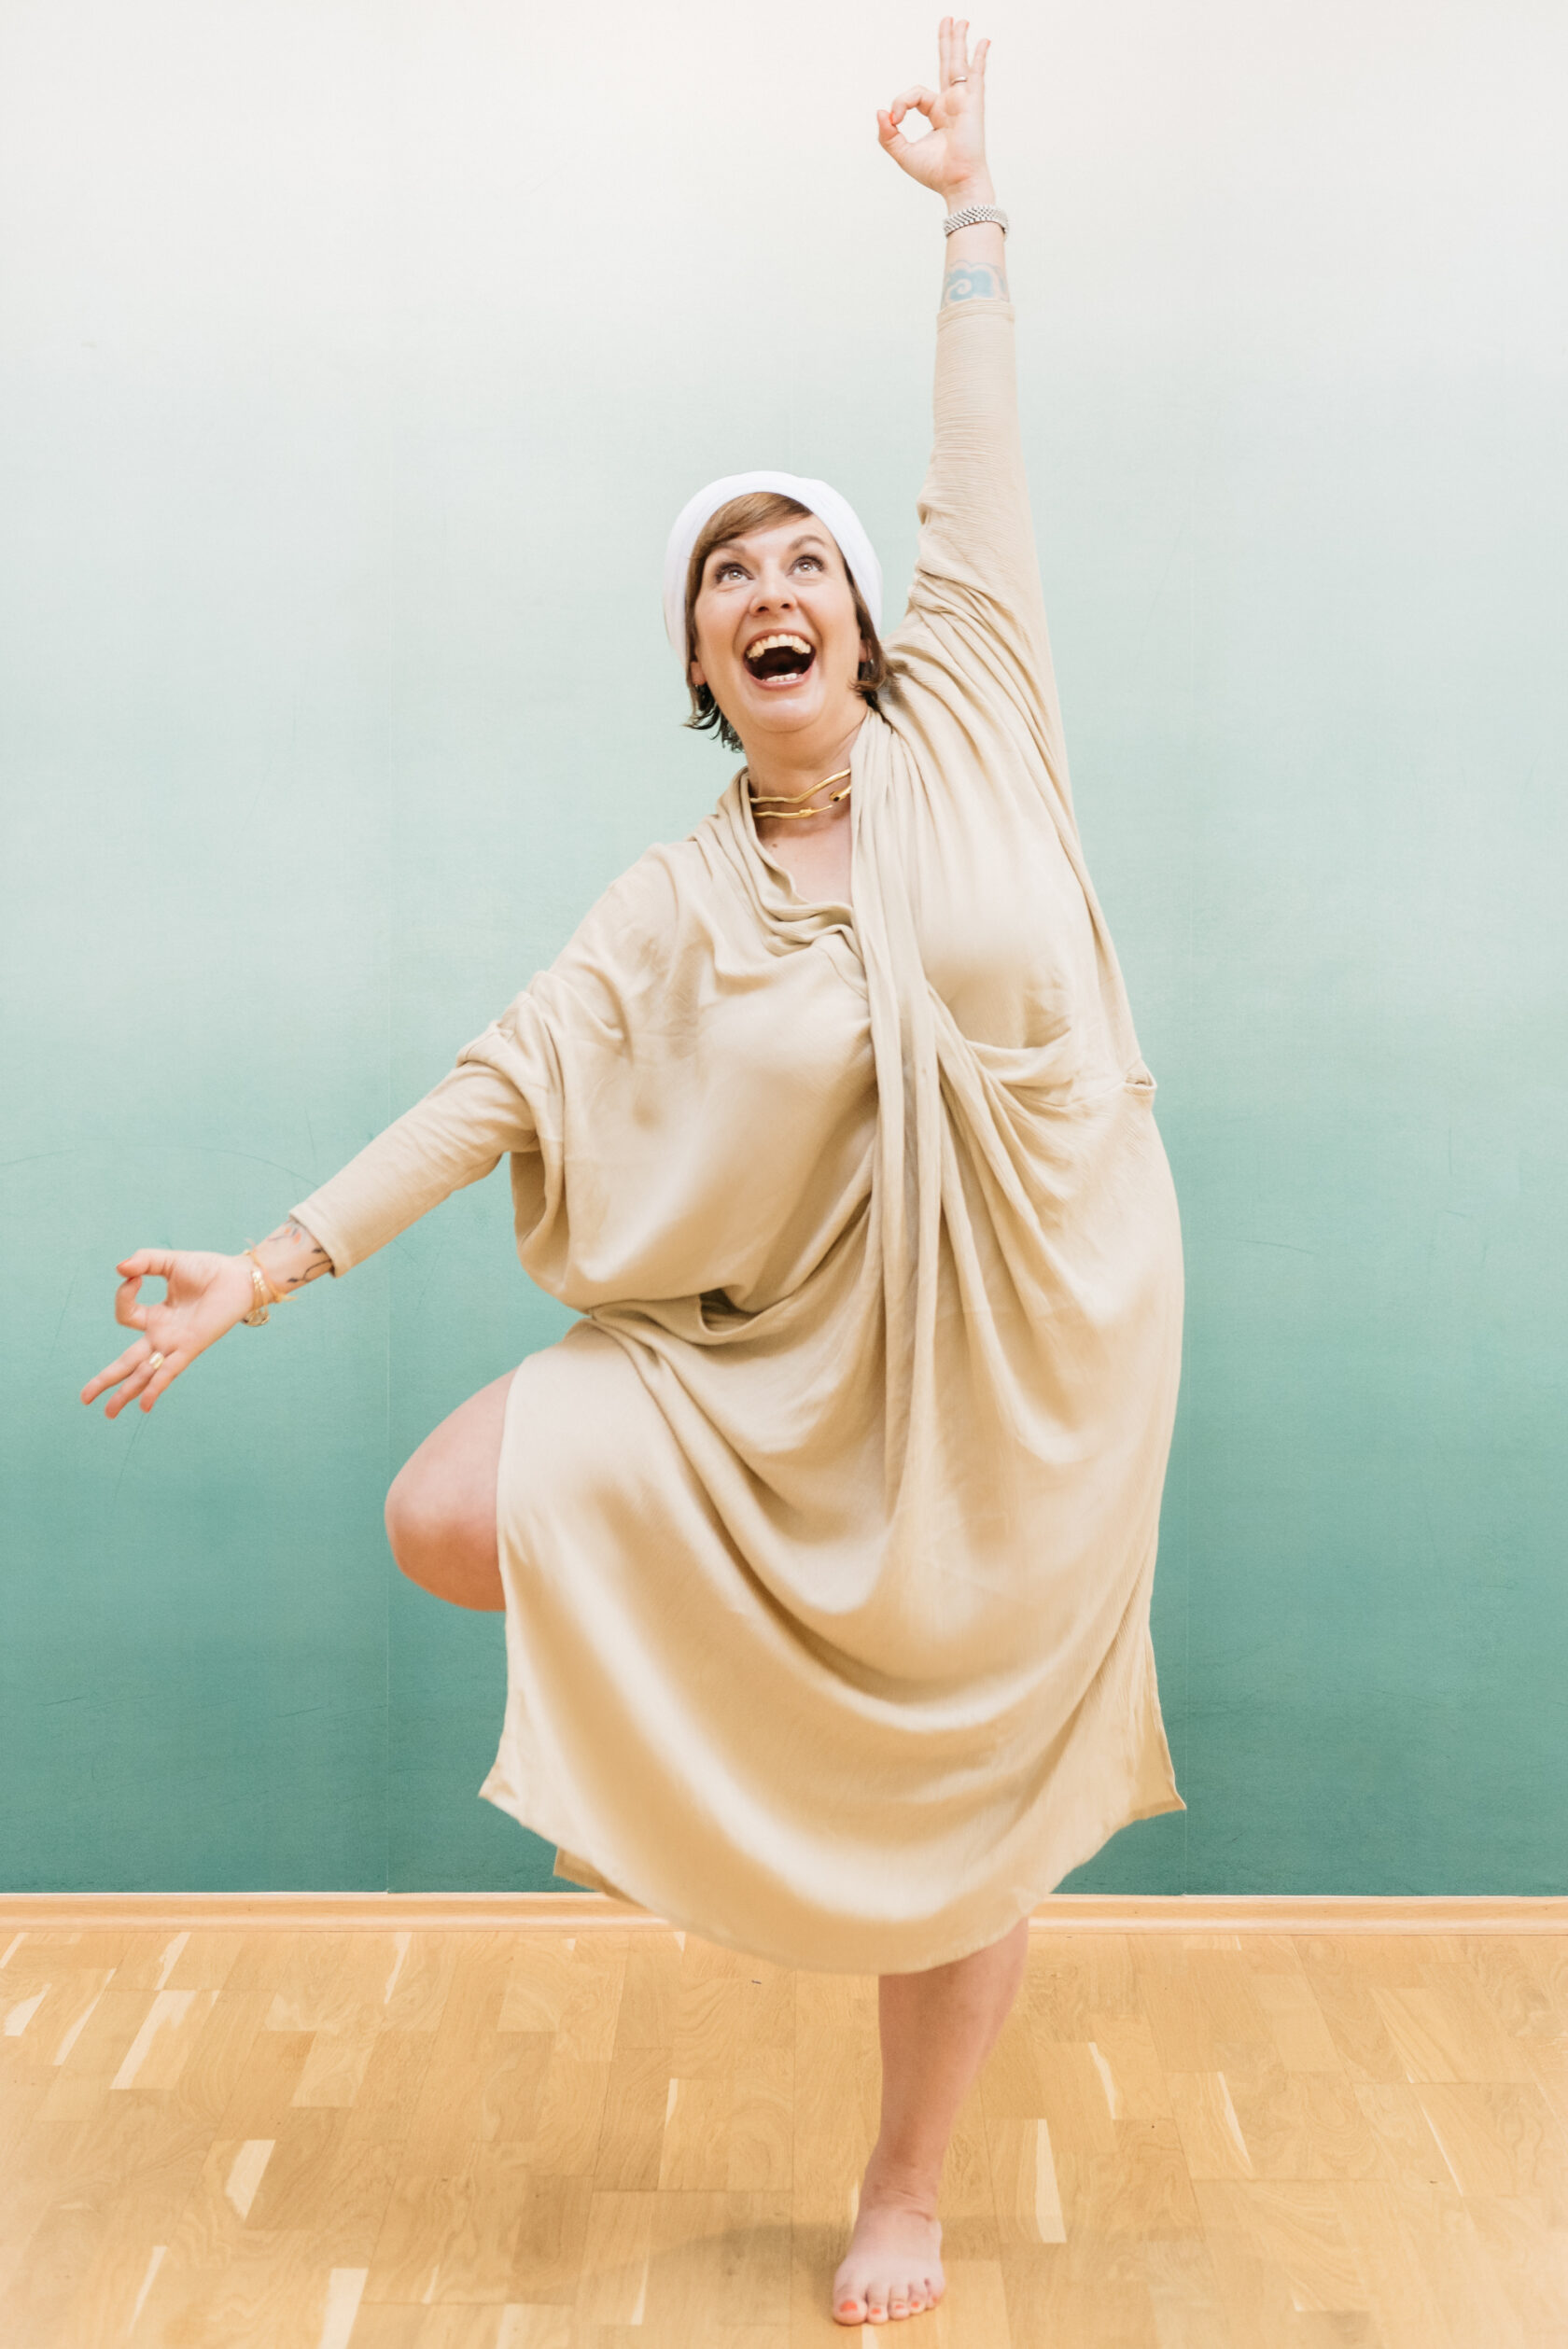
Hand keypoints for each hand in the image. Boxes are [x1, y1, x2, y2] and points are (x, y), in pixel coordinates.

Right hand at [80, 1248, 255, 1418]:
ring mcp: (175, 1344)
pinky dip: (156, 1387)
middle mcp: (163, 1335)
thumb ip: (144, 1261)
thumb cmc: (208, 1270)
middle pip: (127, 1363)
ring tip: (108, 1414)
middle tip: (84, 1399)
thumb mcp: (169, 1262)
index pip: (125, 1316)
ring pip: (144, 1373)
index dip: (122, 1295)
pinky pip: (169, 1371)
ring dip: (125, 1393)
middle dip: (106, 1381)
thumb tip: (120, 1269)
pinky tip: (144, 1406)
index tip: (136, 1276)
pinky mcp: (191, 1347)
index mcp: (156, 1317)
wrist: (240, 1277)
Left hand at [877, 16, 991, 202]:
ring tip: (959, 21)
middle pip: (946, 66)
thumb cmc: (935, 173)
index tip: (895, 119)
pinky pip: (976, 75)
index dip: (900, 101)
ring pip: (958, 65)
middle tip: (947, 20)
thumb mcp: (902, 152)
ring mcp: (963, 102)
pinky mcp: (973, 104)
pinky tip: (983, 41)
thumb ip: (887, 134)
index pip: (915, 94)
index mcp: (937, 114)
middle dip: (946, 43)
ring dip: (958, 42)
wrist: (957, 183)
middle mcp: (951, 105)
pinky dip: (978, 58)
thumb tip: (881, 111)